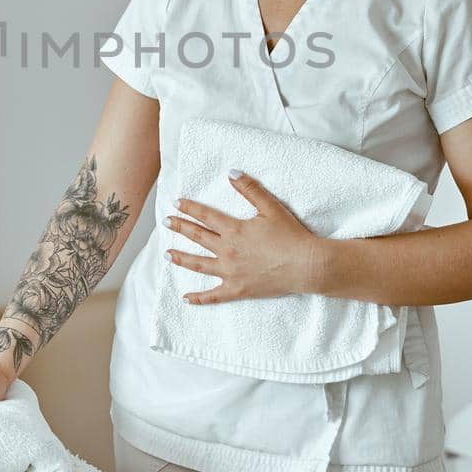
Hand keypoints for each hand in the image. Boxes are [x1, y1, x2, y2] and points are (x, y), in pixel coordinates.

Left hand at [165, 170, 320, 304]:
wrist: (305, 265)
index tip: (176, 203)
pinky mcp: (238, 289)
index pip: (206, 216)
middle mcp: (227, 250)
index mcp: (234, 230)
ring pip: (199, 265)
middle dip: (180, 228)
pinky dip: (199, 298)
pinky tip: (186, 298)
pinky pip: (214, 296)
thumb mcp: (271, 207)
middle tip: (166, 222)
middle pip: (197, 237)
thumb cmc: (291, 236)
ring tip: (167, 254)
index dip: (190, 208)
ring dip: (181, 258)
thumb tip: (232, 173)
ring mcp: (230, 272)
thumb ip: (250, 190)